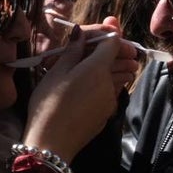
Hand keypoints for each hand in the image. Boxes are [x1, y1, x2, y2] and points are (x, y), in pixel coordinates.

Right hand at [24, 16, 138, 161]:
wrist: (52, 143)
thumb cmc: (48, 104)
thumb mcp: (56, 72)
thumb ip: (72, 50)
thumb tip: (80, 30)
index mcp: (97, 68)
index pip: (114, 42)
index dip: (108, 34)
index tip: (98, 35)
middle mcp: (109, 82)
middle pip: (124, 59)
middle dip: (118, 50)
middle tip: (101, 47)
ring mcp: (111, 100)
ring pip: (122, 76)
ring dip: (116, 67)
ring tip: (97, 66)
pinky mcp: (108, 113)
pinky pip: (114, 92)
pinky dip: (109, 84)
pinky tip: (92, 87)